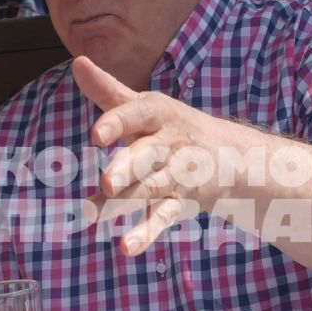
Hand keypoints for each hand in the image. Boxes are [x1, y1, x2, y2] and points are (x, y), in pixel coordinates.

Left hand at [73, 55, 244, 255]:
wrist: (233, 157)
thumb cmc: (172, 128)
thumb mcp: (146, 107)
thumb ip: (109, 90)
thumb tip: (78, 63)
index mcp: (160, 114)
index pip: (140, 113)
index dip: (119, 122)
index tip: (96, 135)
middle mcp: (171, 142)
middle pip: (148, 154)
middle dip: (129, 167)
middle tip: (107, 182)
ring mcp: (180, 173)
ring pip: (153, 187)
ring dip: (126, 201)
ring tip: (94, 216)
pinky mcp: (183, 200)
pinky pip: (164, 216)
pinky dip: (146, 232)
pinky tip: (126, 247)